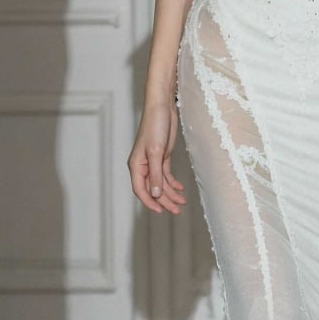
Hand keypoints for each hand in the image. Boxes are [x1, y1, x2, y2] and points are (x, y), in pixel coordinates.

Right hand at [127, 99, 186, 214]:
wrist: (162, 108)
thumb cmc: (155, 126)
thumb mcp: (156, 152)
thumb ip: (155, 174)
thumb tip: (154, 194)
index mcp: (136, 165)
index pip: (140, 190)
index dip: (150, 202)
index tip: (161, 211)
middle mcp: (143, 166)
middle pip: (152, 189)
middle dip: (164, 201)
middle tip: (177, 211)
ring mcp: (153, 162)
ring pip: (160, 183)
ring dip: (171, 194)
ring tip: (182, 203)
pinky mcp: (162, 156)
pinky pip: (165, 175)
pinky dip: (172, 183)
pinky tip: (180, 189)